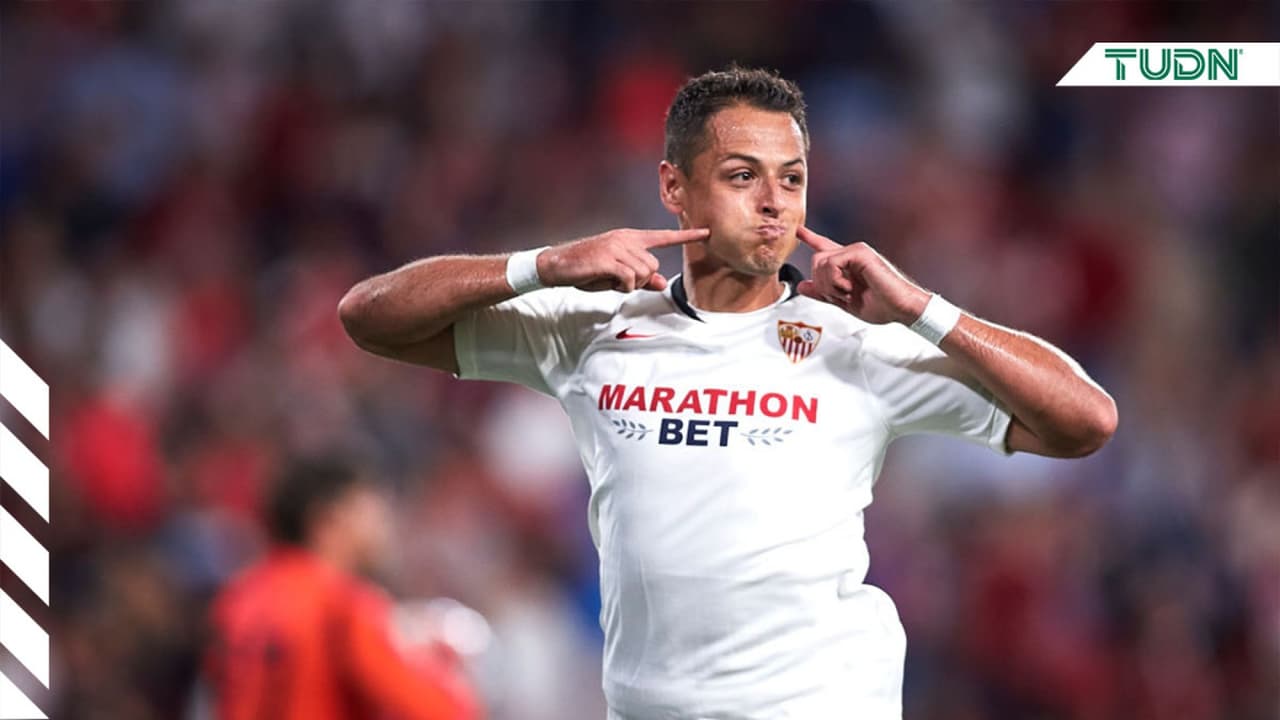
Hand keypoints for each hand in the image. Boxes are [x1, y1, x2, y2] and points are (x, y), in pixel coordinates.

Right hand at [537, 227, 709, 291]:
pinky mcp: (609, 259)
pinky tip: (605, 280)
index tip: (707, 232)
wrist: (557, 265)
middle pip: (653, 267)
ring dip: (628, 284)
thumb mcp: (617, 274)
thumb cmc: (588, 269)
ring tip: (608, 278)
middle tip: (617, 280)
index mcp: (630, 238)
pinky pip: (629, 279)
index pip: (663, 237)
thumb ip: (642, 278)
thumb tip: (663, 282)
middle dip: (639, 280)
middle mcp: (626, 239)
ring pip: (643, 274)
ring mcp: (618, 247)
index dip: (686, 237)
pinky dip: (620, 287)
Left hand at [796, 227, 929, 324]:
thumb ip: (823, 293)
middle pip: (816, 260)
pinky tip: (850, 288)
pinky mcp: (860, 253)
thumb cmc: (881, 305)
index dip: (810, 238)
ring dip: (830, 285)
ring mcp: (856, 252)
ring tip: (848, 292)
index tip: (798, 230)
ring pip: (821, 262)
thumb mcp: (844, 302)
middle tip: (840, 296)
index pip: (825, 248)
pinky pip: (832, 263)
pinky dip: (836, 281)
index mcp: (848, 265)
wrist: (901, 308)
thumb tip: (803, 286)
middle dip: (822, 284)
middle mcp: (851, 255)